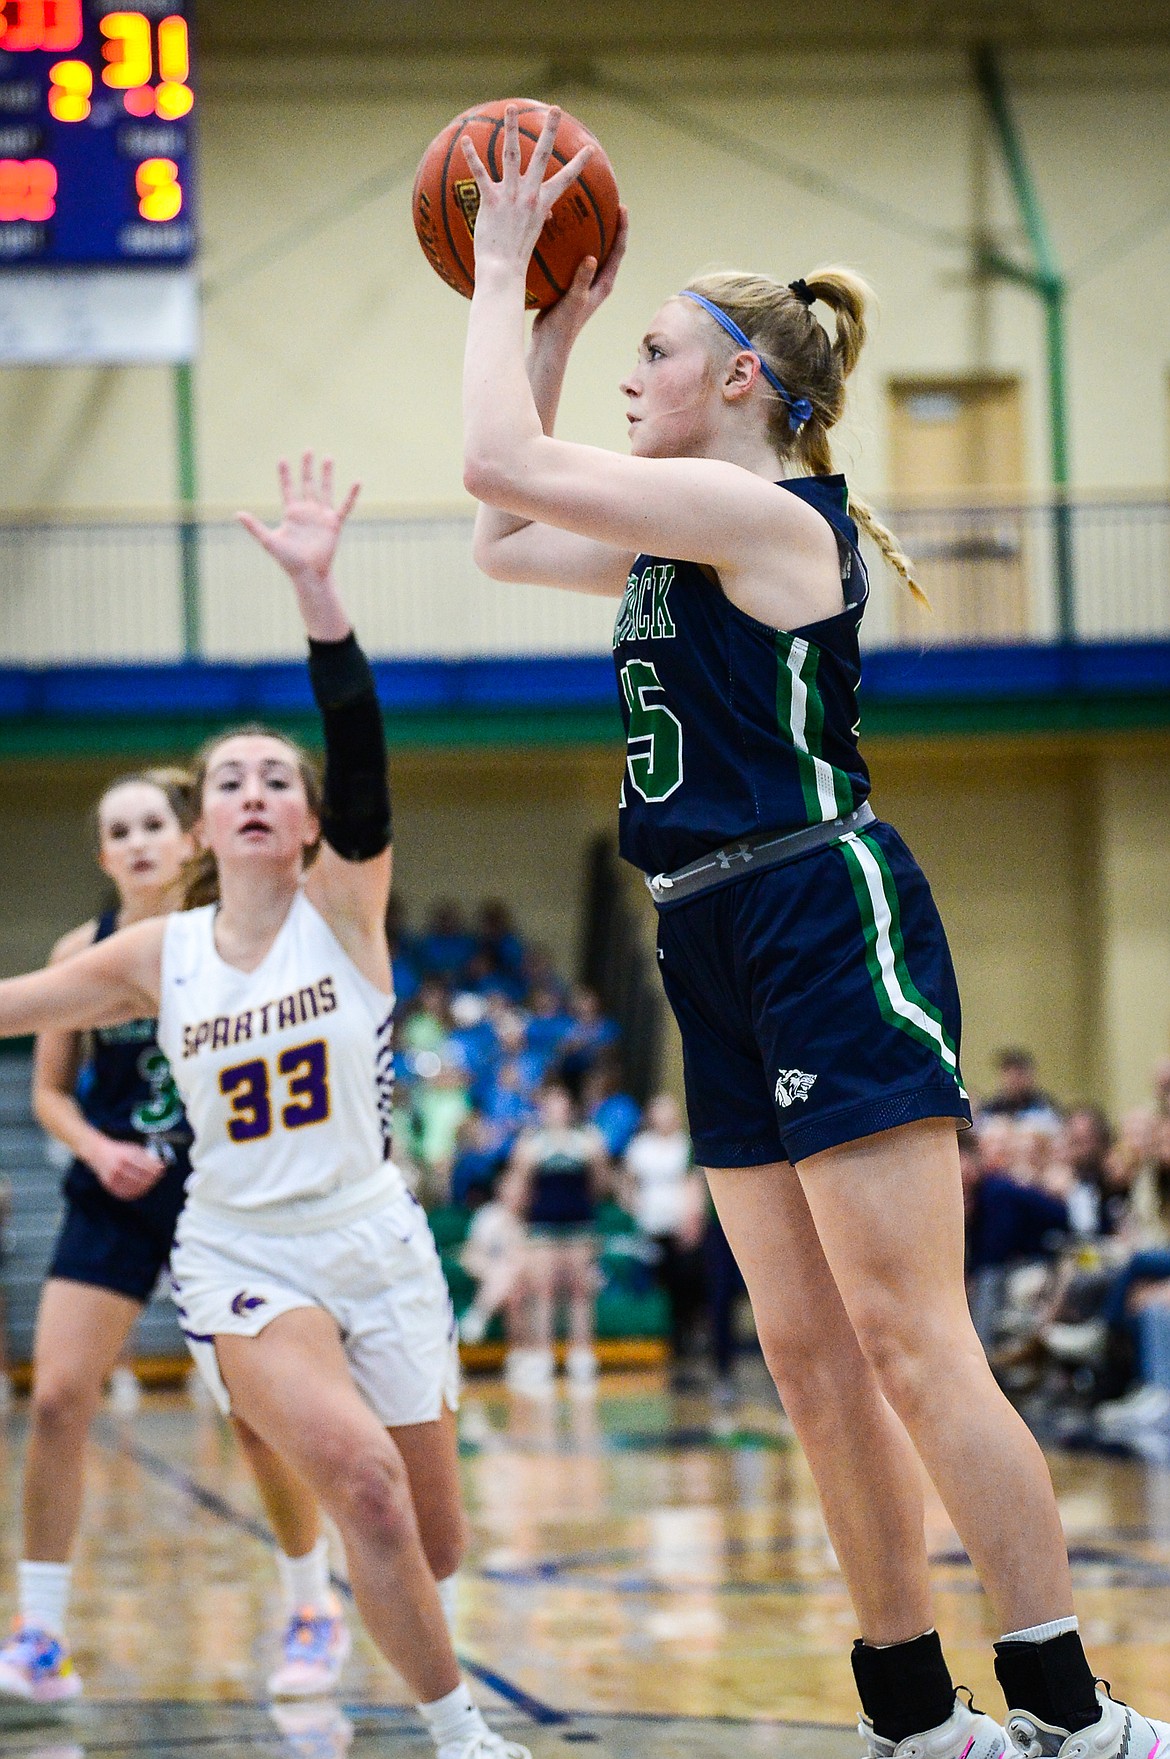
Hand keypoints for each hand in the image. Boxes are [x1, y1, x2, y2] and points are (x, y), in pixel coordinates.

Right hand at [89, 1136, 165, 1200]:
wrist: (98, 1153)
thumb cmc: (118, 1151)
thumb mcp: (132, 1148)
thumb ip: (145, 1156)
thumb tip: (159, 1165)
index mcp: (126, 1156)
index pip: (146, 1166)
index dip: (156, 1169)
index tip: (162, 1169)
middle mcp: (119, 1167)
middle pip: (141, 1177)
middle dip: (153, 1178)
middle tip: (158, 1177)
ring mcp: (113, 1177)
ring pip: (134, 1187)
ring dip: (146, 1186)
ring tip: (151, 1183)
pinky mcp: (109, 1185)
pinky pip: (124, 1193)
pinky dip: (135, 1193)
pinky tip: (141, 1190)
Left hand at [237, 452, 360, 590]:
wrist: (308, 574)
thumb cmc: (288, 560)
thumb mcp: (269, 541)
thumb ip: (254, 526)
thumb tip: (237, 513)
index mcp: (292, 513)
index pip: (288, 488)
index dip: (285, 475)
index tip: (282, 459)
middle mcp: (307, 511)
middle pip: (307, 484)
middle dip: (307, 467)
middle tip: (308, 450)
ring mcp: (321, 516)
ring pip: (324, 490)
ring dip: (326, 474)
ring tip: (328, 458)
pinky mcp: (334, 524)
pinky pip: (344, 506)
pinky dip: (351, 495)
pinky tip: (358, 482)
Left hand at [460, 104, 593, 281]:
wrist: (503, 270)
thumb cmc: (517, 256)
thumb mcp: (533, 233)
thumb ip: (539, 216)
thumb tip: (545, 213)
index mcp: (542, 204)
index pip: (566, 180)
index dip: (579, 164)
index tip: (591, 149)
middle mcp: (529, 195)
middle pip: (541, 155)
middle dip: (550, 131)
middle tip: (556, 109)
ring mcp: (510, 196)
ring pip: (511, 154)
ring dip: (511, 129)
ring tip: (512, 107)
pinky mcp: (491, 201)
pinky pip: (480, 173)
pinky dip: (472, 156)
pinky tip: (465, 139)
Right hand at [532, 204, 628, 351]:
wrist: (549, 342)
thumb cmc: (564, 325)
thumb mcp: (574, 300)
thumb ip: (583, 279)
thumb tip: (592, 258)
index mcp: (604, 283)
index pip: (618, 251)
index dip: (622, 228)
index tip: (622, 207)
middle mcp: (597, 280)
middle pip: (608, 246)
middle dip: (609, 223)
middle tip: (606, 201)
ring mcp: (583, 281)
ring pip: (590, 250)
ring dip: (589, 231)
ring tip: (582, 209)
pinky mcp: (569, 283)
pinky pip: (571, 257)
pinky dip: (568, 243)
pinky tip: (556, 231)